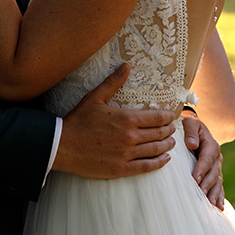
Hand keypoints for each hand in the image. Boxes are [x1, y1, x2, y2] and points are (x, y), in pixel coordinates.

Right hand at [54, 63, 176, 178]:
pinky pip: (146, 166)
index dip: (167, 116)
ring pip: (155, 150)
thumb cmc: (78, 121)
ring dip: (167, 145)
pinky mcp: (121, 169)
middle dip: (168, 130)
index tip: (171, 115)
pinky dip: (159, 163)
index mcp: (126, 119)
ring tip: (171, 142)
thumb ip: (113, 82)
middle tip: (172, 129)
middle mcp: (130, 137)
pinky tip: (165, 159)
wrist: (62, 145)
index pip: (156, 117)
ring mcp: (126, 154)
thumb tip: (126, 66)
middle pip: (159, 133)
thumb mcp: (95, 98)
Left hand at [182, 114, 223, 209]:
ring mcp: (217, 167)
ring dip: (214, 194)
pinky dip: (219, 197)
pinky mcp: (215, 174)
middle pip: (213, 173)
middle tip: (201, 195)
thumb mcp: (190, 124)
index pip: (207, 159)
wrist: (197, 130)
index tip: (195, 179)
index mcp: (211, 145)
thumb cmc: (191, 126)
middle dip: (207, 184)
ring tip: (211, 205)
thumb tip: (191, 145)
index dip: (202, 169)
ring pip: (217, 182)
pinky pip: (219, 186)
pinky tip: (218, 208)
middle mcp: (217, 158)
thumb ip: (190, 132)